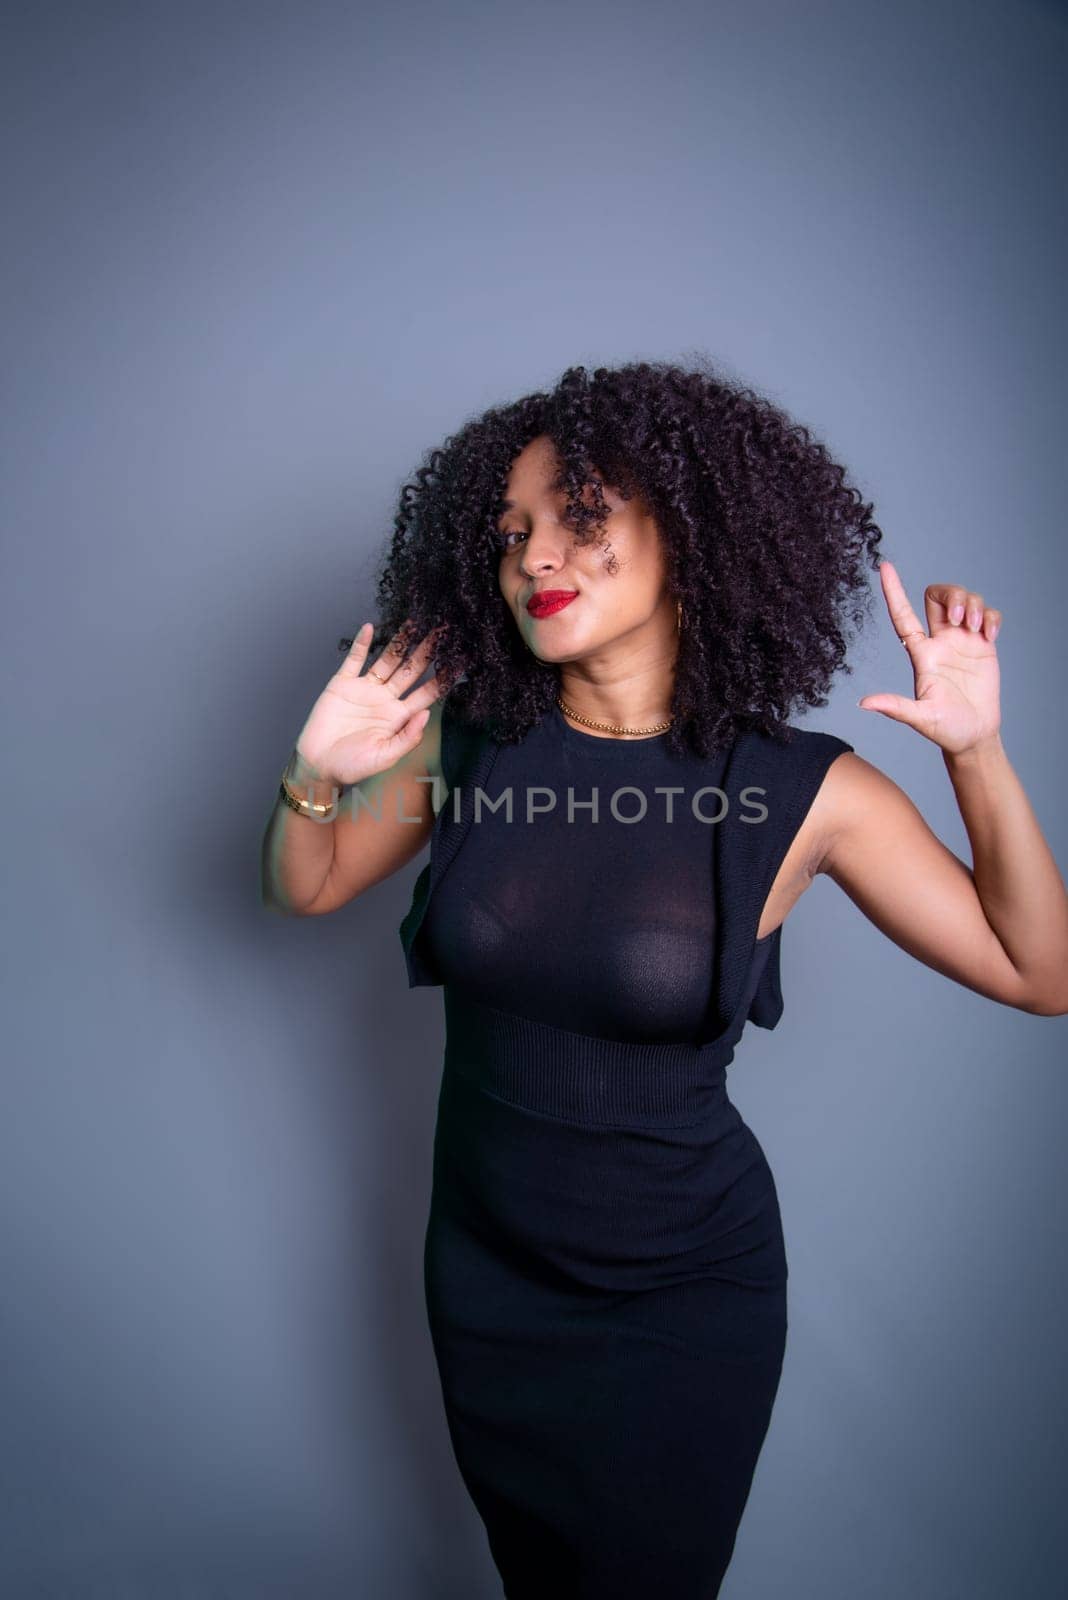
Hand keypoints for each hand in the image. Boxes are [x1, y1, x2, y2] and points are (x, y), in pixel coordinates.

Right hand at [294, 620, 445, 787]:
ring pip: (387, 660)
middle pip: (411, 670)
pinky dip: (361, 644)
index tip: (460, 661)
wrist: (319, 765)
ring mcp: (364, 689)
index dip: (443, 678)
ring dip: (400, 641)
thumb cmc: (352, 766)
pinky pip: (353, 660)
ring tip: (414, 621)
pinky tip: (370, 628)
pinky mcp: (342, 685)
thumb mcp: (385, 756)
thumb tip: (427, 715)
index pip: (426, 693)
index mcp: (399, 716)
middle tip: (442, 630)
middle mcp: (385, 699)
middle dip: (426, 651)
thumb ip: (407, 737)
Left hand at [857, 560, 1001, 754]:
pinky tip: (991, 635)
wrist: (975, 735)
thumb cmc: (945, 729)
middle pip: (937, 596)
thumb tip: (864, 704)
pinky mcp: (983, 645)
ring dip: (973, 605)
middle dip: (951, 594)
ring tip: (976, 630)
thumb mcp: (920, 718)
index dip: (893, 591)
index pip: (903, 615)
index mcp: (921, 654)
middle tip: (959, 617)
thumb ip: (895, 708)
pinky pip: (988, 614)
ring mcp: (962, 641)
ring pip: (964, 600)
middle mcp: (939, 642)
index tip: (884, 566)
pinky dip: (991, 617)